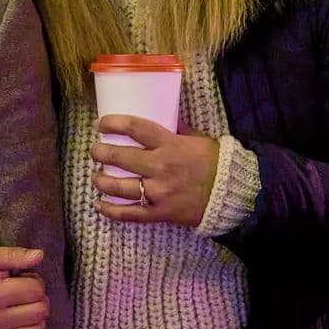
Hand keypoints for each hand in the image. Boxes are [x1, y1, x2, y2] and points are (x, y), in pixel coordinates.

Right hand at [0, 247, 48, 328]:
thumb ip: (14, 254)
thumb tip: (39, 255)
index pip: (36, 289)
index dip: (34, 281)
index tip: (23, 280)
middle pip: (40, 311)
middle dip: (38, 299)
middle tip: (25, 295)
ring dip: (37, 320)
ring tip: (26, 310)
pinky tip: (22, 327)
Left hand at [90, 115, 219, 226]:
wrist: (233, 194)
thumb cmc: (215, 162)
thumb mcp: (196, 138)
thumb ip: (176, 129)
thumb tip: (160, 115)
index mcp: (170, 144)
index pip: (134, 128)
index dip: (113, 123)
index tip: (100, 123)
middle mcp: (160, 166)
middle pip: (120, 157)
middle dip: (100, 153)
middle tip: (95, 151)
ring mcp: (159, 192)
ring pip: (119, 187)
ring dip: (101, 181)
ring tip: (95, 177)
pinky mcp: (161, 213)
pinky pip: (130, 214)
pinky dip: (111, 210)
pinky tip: (100, 205)